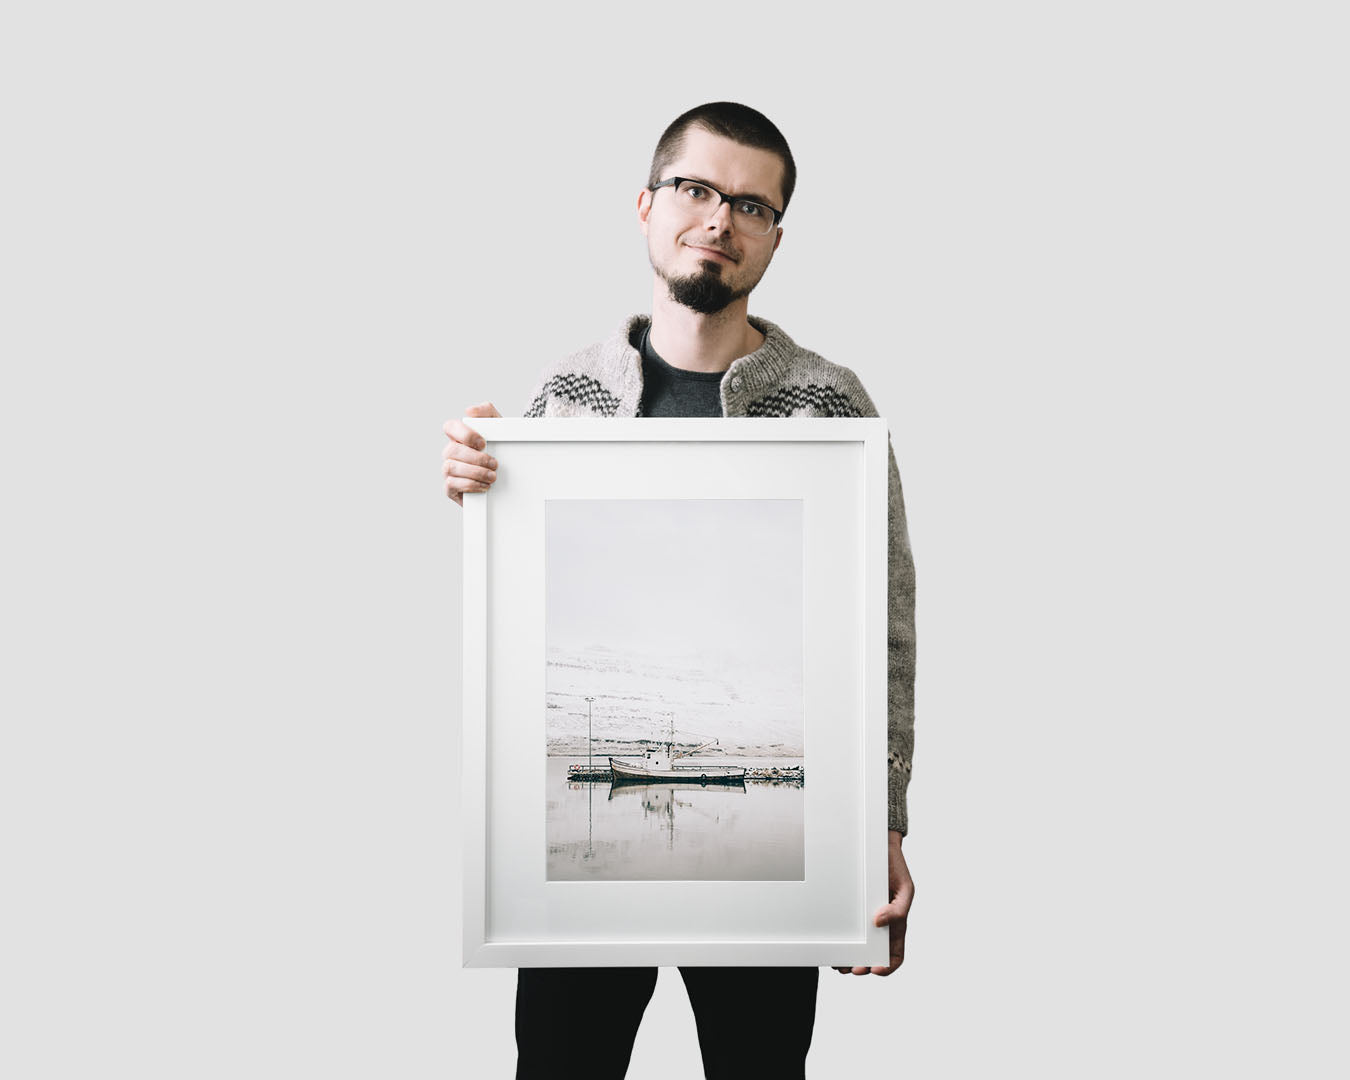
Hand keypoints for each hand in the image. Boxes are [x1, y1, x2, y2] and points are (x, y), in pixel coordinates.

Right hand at [442, 402, 500, 505]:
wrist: (511, 479)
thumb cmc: (500, 450)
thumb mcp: (500, 429)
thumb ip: (487, 412)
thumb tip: (469, 410)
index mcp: (460, 436)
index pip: (450, 427)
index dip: (464, 434)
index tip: (482, 443)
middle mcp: (451, 452)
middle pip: (451, 450)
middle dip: (475, 458)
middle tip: (494, 464)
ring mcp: (448, 470)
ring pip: (450, 467)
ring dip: (474, 472)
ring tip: (492, 476)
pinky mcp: (450, 488)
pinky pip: (451, 484)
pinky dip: (470, 485)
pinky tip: (484, 486)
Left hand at [835, 830, 912, 976]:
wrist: (879, 845)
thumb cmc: (895, 867)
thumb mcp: (905, 888)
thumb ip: (897, 910)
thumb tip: (879, 923)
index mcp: (896, 924)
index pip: (894, 954)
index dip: (887, 966)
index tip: (875, 969)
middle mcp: (879, 924)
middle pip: (871, 955)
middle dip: (861, 966)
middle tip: (849, 968)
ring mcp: (864, 917)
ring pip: (856, 946)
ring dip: (848, 958)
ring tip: (838, 962)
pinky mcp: (851, 909)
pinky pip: (845, 928)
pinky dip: (840, 940)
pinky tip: (833, 943)